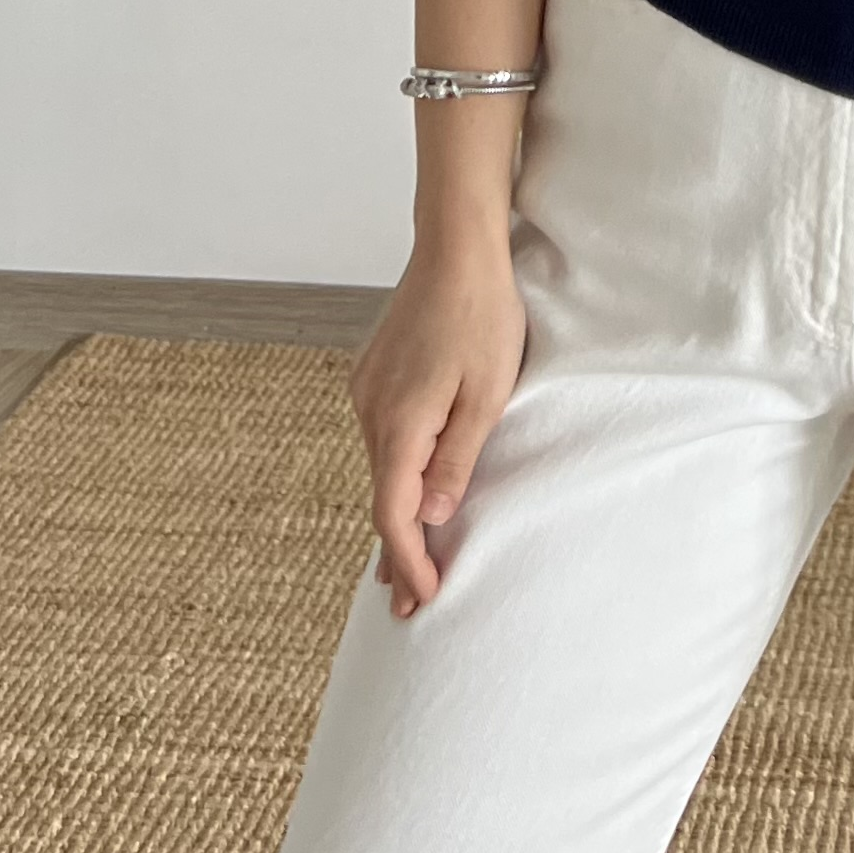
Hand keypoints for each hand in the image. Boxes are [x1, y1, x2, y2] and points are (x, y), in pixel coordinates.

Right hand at [350, 239, 527, 619]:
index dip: (408, 561)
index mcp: (400, 421)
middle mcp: (371, 409)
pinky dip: (395, 471)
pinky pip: (381, 437)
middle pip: (383, 495)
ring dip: (397, 510)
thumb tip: (436, 518)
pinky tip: (407, 489)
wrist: (456, 247)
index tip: (424, 598)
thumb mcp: (487, 394)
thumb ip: (458, 460)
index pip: (394, 513)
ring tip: (411, 559)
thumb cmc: (483, 315)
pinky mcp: (373, 373)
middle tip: (411, 605)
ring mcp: (366, 389)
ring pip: (381, 465)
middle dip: (399, 550)